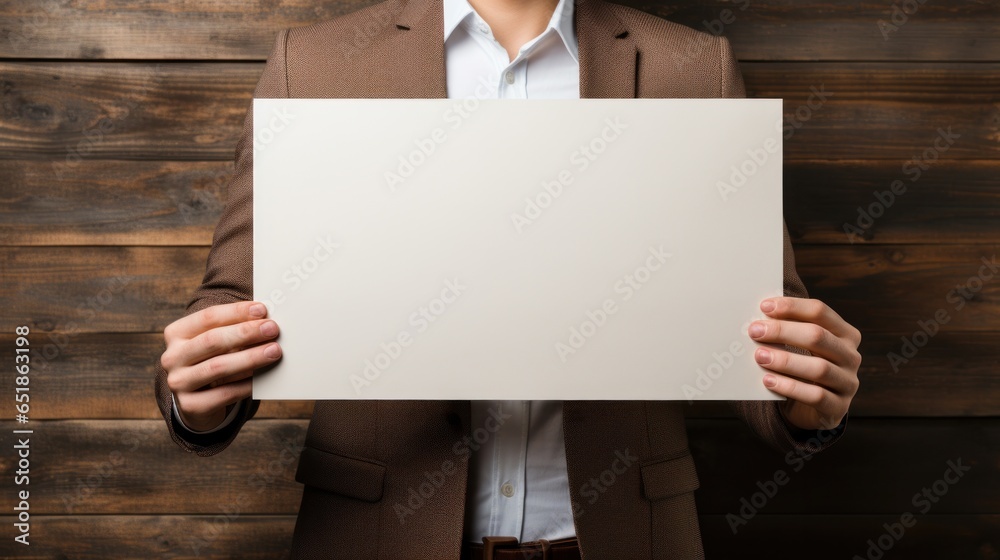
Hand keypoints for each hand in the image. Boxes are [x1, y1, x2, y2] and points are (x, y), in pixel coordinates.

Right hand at [161, 301, 281, 431]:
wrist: (197, 401)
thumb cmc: (214, 360)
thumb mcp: (219, 342)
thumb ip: (236, 329)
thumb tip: (267, 319)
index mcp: (176, 333)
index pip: (207, 317)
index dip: (236, 312)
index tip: (262, 310)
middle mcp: (172, 357)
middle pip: (212, 340)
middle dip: (246, 333)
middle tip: (272, 329)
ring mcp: (178, 382)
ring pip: (218, 367)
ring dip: (250, 358)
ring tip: (275, 351)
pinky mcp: (190, 405)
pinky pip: (224, 394)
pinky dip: (246, 385)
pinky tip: (263, 378)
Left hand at [748, 297, 860, 430]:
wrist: (810, 409)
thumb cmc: (801, 369)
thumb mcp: (799, 347)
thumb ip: (787, 331)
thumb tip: (758, 318)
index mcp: (845, 334)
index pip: (820, 312)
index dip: (792, 307)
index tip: (764, 307)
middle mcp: (851, 356)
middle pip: (818, 336)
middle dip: (783, 331)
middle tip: (755, 331)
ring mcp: (848, 383)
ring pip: (819, 368)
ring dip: (785, 360)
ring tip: (759, 356)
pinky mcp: (838, 407)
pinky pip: (816, 396)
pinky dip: (790, 387)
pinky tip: (768, 381)